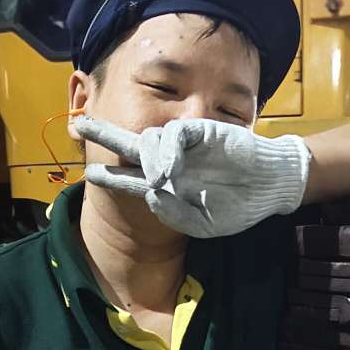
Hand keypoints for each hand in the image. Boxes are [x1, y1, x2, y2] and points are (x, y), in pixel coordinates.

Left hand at [75, 115, 311, 237]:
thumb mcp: (202, 223)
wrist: (269, 187)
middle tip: (80, 125)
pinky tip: (170, 167)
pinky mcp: (201, 131)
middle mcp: (171, 162)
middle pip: (130, 144)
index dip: (110, 176)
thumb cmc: (237, 206)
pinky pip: (175, 134)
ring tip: (158, 176)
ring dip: (147, 157)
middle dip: (105, 135)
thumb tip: (148, 193)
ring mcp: (185, 146)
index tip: (89, 174)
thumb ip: (173, 214)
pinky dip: (168, 148)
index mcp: (168, 185)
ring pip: (150, 140)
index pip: (131, 178)